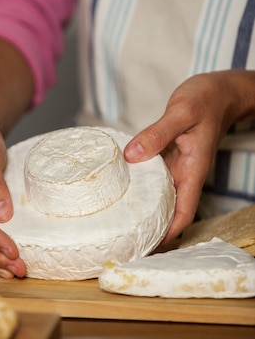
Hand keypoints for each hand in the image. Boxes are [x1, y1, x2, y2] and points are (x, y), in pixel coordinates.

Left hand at [124, 70, 254, 241]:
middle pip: (169, 211)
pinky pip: (152, 176)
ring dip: (144, 209)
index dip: (168, 235)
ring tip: (118, 223)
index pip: (184, 213)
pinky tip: (122, 187)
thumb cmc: (206, 99)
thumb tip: (131, 155)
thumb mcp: (181, 113)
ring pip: (160, 195)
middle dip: (151, 229)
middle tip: (123, 242)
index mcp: (193, 170)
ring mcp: (176, 165)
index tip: (147, 248)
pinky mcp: (168, 155)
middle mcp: (184, 173)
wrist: (219, 90)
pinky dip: (140, 185)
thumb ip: (157, 134)